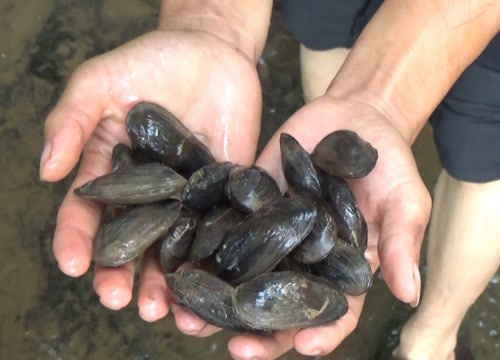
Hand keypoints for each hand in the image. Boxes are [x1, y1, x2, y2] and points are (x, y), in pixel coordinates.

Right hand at [40, 28, 261, 320]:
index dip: (77, 240)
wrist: (214, 48)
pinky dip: (217, 259)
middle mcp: (148, 194)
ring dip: (169, 283)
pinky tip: (214, 283)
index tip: (73, 266)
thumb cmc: (150, 60)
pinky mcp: (227, 192)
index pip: (88, 214)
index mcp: (110, 172)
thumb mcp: (100, 82)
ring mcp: (189, 197)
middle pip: (132, 243)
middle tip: (123, 301)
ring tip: (164, 311)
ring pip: (176, 249)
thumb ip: (71, 121)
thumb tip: (47, 172)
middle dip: (124, 275)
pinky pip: (222, 230)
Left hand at [191, 95, 432, 358]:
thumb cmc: (389, 162)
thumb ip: (400, 243)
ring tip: (191, 319)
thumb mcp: (405, 199)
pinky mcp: (248, 208)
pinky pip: (223, 233)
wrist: (354, 114)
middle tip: (237, 350)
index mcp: (344, 272)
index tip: (304, 345)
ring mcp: (273, 238)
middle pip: (279, 309)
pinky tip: (177, 264)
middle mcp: (305, 263)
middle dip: (258, 333)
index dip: (321, 333)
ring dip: (218, 304)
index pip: (335, 314)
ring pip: (243, 280)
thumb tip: (408, 294)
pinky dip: (201, 251)